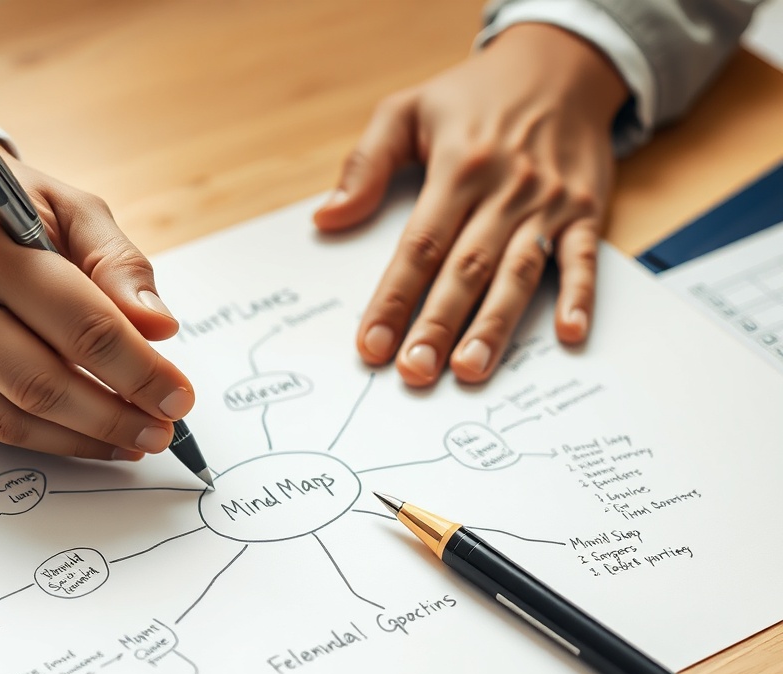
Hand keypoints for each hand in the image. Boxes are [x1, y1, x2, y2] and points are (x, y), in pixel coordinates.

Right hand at [0, 143, 191, 460]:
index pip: (82, 327)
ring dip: (88, 439)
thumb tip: (160, 328)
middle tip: (165, 429)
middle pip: (46, 384)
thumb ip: (121, 266)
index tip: (179, 396)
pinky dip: (54, 441)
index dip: (139, 371)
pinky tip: (95, 437)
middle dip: (116, 416)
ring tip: (139, 439)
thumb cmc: (10, 212)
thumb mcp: (73, 210)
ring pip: (19, 418)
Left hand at [314, 23, 629, 385]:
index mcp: (455, 168)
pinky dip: (579, 295)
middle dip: (437, 325)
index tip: (371, 344)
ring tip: (470, 370)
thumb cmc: (476, 95)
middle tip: (415, 372)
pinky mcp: (584, 210)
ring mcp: (547, 203)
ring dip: (494, 325)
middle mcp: (502, 189)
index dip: (393, 299)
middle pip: (464, 269)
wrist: (561, 62)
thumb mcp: (408, 109)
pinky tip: (568, 333)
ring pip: (517, 273)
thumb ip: (366, 164)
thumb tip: (327, 217)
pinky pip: (582, 258)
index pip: (417, 246)